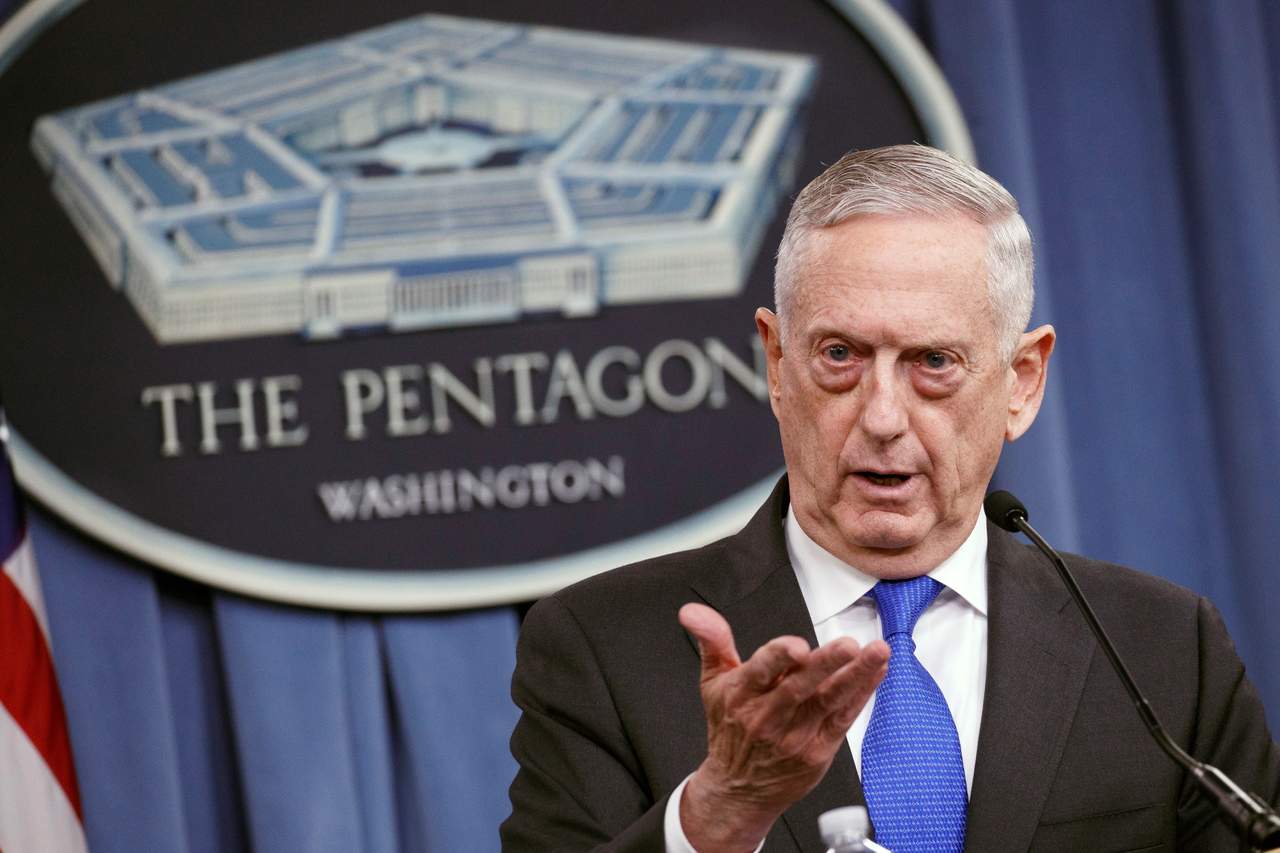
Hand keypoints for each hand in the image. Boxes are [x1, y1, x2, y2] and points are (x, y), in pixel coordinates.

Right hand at [677, 602, 888, 852]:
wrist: (738, 789)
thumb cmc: (729, 728)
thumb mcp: (712, 682)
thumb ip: (712, 641)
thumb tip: (691, 611)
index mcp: (741, 693)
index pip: (761, 670)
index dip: (778, 657)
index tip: (797, 646)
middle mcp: (768, 715)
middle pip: (800, 687)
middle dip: (826, 664)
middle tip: (849, 645)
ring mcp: (795, 735)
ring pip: (827, 701)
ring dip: (854, 676)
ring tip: (876, 653)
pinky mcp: (817, 750)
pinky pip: (842, 718)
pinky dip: (861, 694)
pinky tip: (875, 672)